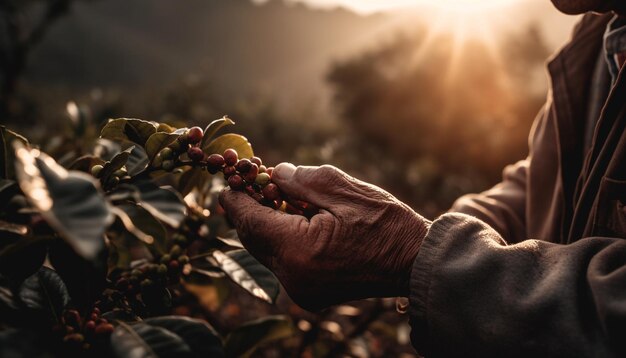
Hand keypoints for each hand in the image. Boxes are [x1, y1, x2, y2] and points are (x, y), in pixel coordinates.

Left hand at [219, 163, 429, 309]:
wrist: (417, 263)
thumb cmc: (387, 225)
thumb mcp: (344, 190)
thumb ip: (301, 179)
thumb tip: (273, 173)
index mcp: (298, 251)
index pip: (249, 221)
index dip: (235, 197)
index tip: (228, 178)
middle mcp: (293, 278)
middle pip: (253, 239)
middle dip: (250, 209)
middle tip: (252, 183)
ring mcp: (302, 290)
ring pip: (267, 252)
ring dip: (267, 224)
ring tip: (278, 197)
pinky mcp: (311, 294)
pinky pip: (284, 263)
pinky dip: (283, 240)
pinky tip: (296, 219)